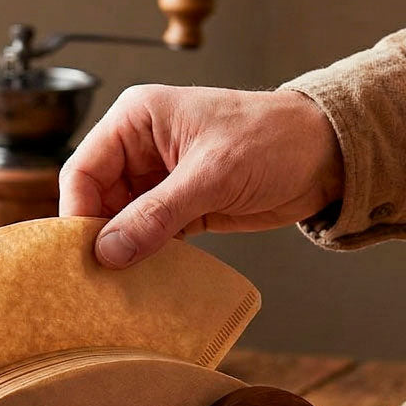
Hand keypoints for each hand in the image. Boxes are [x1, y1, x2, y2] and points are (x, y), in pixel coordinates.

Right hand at [59, 85, 343, 267]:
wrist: (327, 155)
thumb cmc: (273, 140)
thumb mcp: (212, 175)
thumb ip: (157, 214)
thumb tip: (109, 251)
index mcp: (136, 120)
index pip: (83, 170)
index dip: (78, 213)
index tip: (83, 254)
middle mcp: (139, 149)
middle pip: (96, 201)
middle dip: (99, 238)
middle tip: (100, 278)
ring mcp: (158, 181)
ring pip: (120, 223)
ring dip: (123, 252)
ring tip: (120, 284)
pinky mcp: (179, 208)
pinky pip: (148, 237)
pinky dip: (146, 257)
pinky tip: (145, 279)